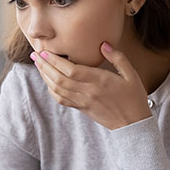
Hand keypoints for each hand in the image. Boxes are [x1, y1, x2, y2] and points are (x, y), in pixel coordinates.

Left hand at [30, 42, 150, 129]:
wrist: (133, 125)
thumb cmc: (134, 98)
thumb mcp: (131, 75)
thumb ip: (117, 58)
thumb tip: (103, 44)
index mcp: (99, 81)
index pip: (71, 70)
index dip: (55, 61)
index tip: (45, 51)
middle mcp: (88, 92)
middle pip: (59, 78)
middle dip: (44, 66)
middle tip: (34, 55)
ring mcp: (83, 101)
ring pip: (57, 89)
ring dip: (45, 76)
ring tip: (38, 65)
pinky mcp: (81, 108)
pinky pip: (62, 99)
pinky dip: (52, 90)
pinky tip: (48, 81)